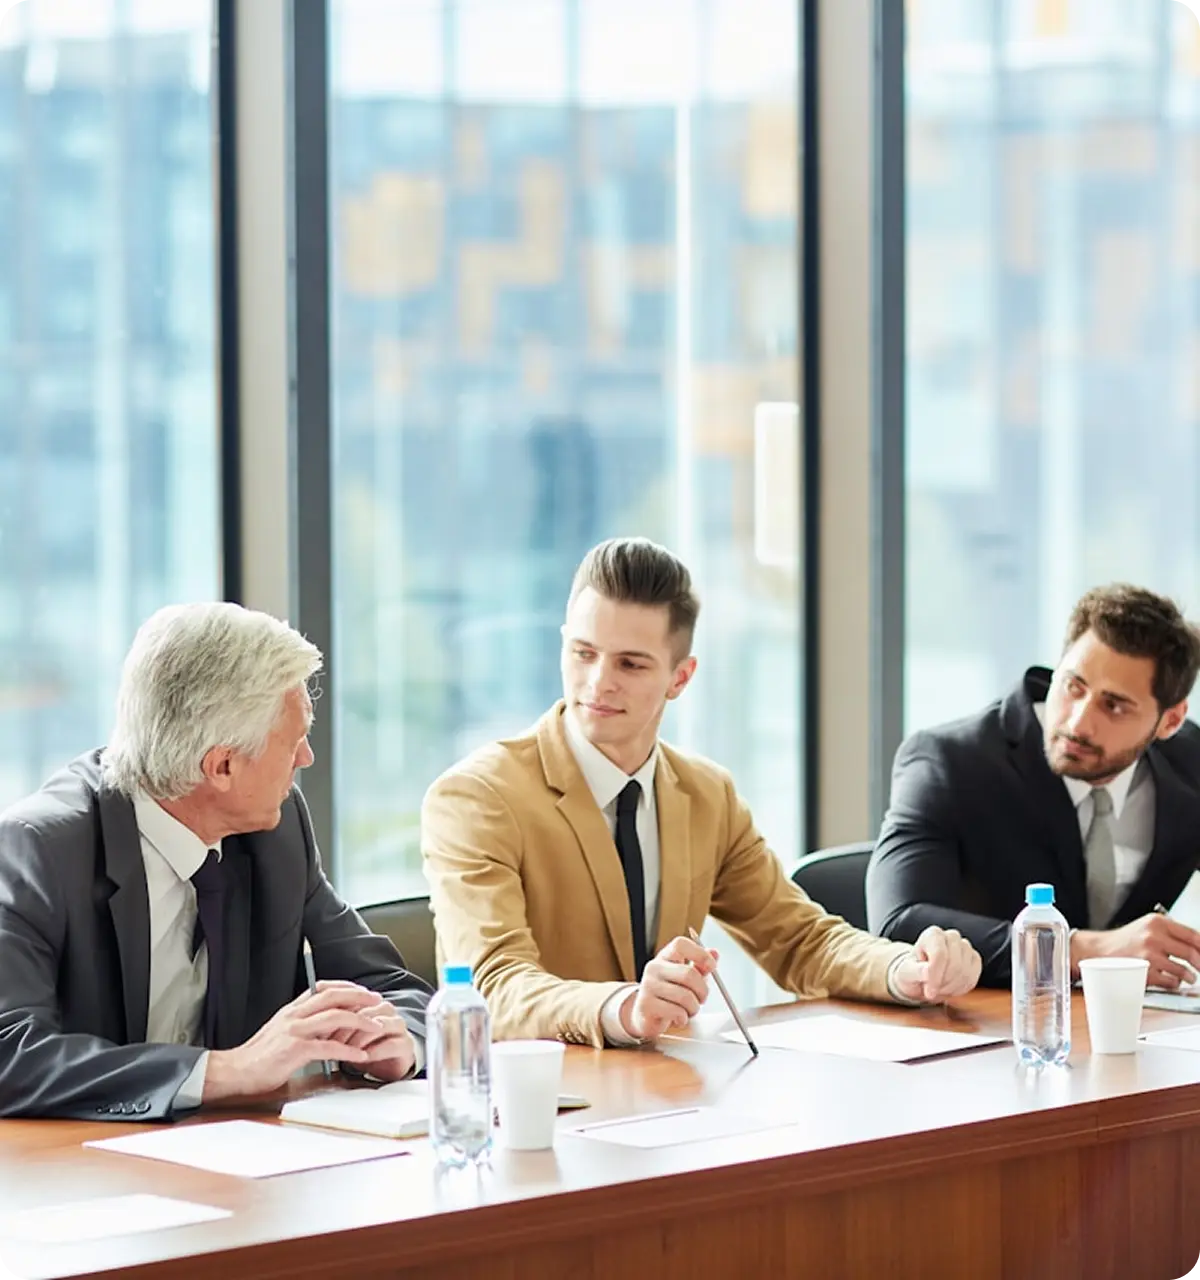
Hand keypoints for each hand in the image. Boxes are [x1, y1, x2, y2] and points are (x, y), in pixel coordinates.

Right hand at [202, 982, 405, 1101]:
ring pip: (335, 1017)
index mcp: (291, 1009)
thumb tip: (326, 1023)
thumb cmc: (258, 1056)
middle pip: (333, 996)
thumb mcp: (281, 1031)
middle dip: (359, 997)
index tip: (363, 992)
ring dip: (360, 1021)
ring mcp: (294, 1031)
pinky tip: (361, 1055)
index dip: (346, 987)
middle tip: (377, 1001)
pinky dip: (348, 1050)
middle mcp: (294, 1015)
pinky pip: (328, 1047)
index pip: (323, 988)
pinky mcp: (294, 1051)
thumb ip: (302, 1024)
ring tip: (376, 1027)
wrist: (234, 1071)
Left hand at [325, 991, 416, 1081]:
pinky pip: (391, 1044)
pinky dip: (374, 1052)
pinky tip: (362, 1059)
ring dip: (358, 1040)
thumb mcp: (344, 1034)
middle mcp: (385, 1010)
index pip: (352, 999)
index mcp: (369, 1002)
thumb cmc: (362, 1047)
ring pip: (377, 1025)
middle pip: (364, 1012)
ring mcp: (397, 1025)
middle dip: (344, 1028)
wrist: (387, 1064)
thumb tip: (312, 1021)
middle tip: (329, 1042)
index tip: (320, 1027)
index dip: (335, 1012)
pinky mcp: (405, 1044)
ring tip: (345, 1051)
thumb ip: (333, 1023)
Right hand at [619, 935, 715, 1040]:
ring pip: (685, 996)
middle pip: (688, 974)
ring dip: (693, 1008)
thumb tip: (715, 953)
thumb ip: (700, 966)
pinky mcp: (646, 1005)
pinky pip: (676, 1011)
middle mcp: (654, 967)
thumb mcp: (686, 979)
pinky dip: (683, 1018)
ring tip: (688, 1011)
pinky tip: (678, 1018)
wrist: (646, 1016)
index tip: (712, 966)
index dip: (700, 953)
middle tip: (702, 999)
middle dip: (702, 991)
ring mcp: (648, 985)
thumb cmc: (670, 995)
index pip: (681, 945)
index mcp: (665, 957)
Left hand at [891, 927, 981, 1002]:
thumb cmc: (913, 971)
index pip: (940, 955)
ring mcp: (965, 947)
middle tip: (932, 991)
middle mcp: (951, 936)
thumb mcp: (906, 972)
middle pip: (955, 965)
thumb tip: (926, 973)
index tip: (929, 993)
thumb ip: (915, 971)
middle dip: (943, 984)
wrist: (923, 975)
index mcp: (932, 934)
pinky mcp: (974, 959)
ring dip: (951, 988)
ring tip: (938, 988)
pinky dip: (961, 989)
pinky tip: (949, 989)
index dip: (936, 977)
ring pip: (965, 973)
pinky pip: (973, 978)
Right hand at [1071, 913, 1199, 988]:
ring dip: (1190, 976)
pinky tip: (1172, 980)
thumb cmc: (1125, 941)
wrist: (1100, 950)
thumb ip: (1170, 933)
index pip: (1192, 934)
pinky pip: (1171, 981)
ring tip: (1189, 977)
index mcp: (1157, 922)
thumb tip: (1197, 947)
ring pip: (1183, 970)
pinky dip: (1175, 983)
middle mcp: (1153, 936)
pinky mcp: (1145, 972)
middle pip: (1190, 953)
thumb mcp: (1147, 927)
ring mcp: (1149, 955)